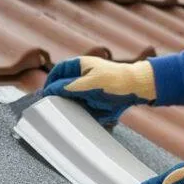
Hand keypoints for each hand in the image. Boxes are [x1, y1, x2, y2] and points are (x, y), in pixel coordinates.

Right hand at [41, 56, 155, 125]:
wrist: (137, 88)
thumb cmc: (115, 80)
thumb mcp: (90, 82)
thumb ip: (70, 86)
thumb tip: (52, 90)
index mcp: (80, 65)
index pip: (59, 71)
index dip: (51, 81)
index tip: (46, 93)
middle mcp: (83, 76)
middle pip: (63, 84)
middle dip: (58, 95)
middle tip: (51, 105)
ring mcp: (89, 87)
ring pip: (72, 97)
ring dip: (68, 105)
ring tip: (63, 113)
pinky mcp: (95, 99)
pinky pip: (82, 106)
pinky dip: (79, 112)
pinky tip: (77, 117)